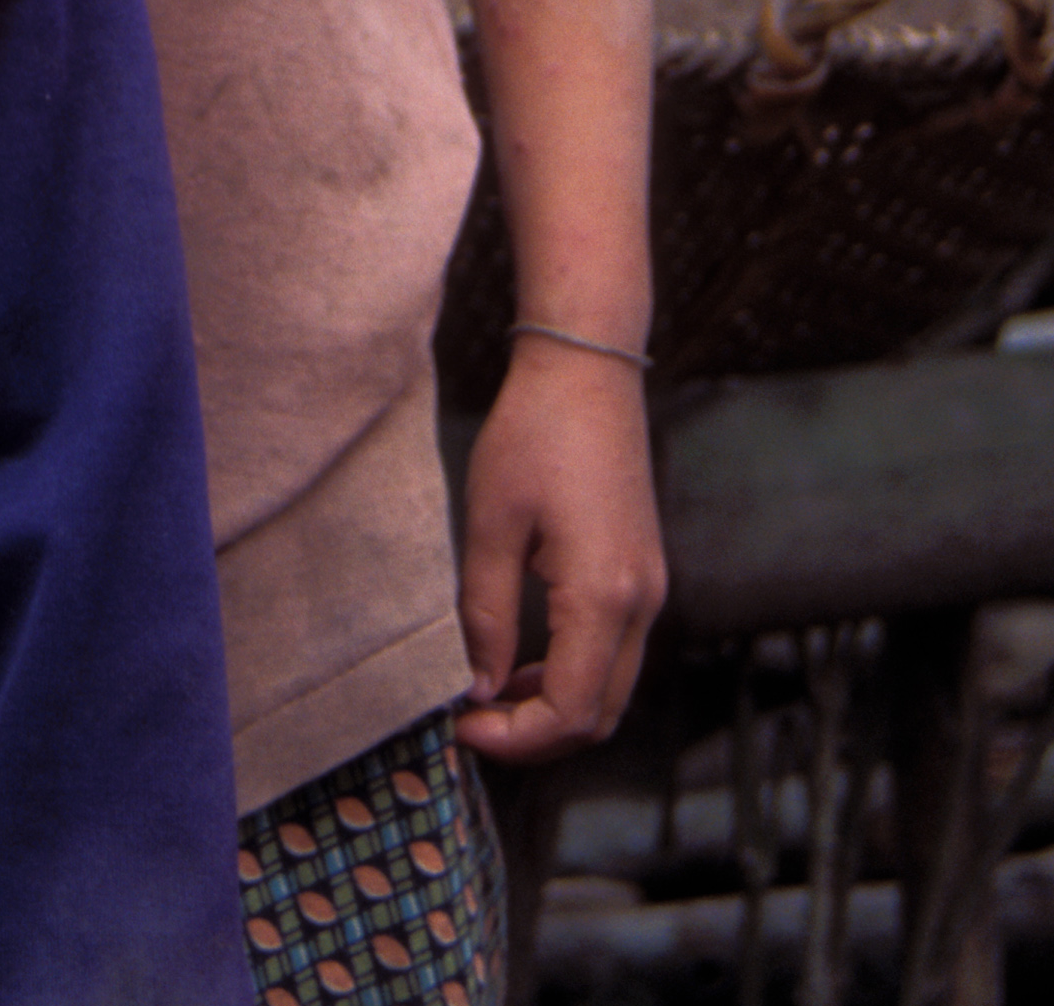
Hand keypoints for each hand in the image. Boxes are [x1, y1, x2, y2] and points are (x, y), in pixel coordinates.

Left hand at [456, 332, 665, 761]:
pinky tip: (523, 659)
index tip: (461, 729)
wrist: (587, 371)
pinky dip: (572, 674)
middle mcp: (641, 605)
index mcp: (604, 597)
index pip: (569, 712)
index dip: (515, 739)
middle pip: (599, 716)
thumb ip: (486, 615)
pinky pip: (614, 653)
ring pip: (610, 690)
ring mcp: (650, 591)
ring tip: (489, 696)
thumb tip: (481, 688)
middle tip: (473, 726)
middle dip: (536, 737)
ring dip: (555, 708)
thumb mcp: (492, 525)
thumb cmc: (533, 435)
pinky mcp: (643, 575)